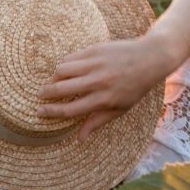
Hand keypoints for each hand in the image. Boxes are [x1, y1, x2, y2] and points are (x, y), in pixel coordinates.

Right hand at [36, 34, 181, 141]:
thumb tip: (79, 138)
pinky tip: (67, 70)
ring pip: (62, 70)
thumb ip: (97, 122)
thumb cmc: (136, 87)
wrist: (150, 58)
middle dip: (46, 94)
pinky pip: (71, 58)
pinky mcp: (94, 50)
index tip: (40, 112)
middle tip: (40, 95)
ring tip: (55, 82)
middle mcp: (98, 82)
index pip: (70, 109)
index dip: (52, 112)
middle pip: (61, 89)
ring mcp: (95, 64)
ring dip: (54, 77)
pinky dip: (65, 64)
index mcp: (104, 99)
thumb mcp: (120, 109)